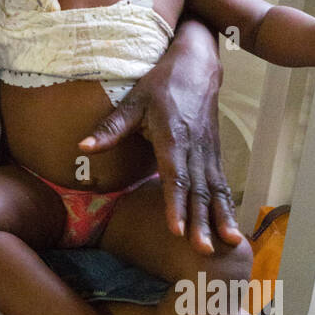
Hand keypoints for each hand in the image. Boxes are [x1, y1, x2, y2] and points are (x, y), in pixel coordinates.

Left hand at [78, 19, 242, 254]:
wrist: (196, 65)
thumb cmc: (161, 84)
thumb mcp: (133, 101)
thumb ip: (110, 127)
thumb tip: (83, 147)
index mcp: (173, 136)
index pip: (175, 176)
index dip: (175, 203)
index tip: (177, 229)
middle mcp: (195, 148)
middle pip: (198, 190)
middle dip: (200, 221)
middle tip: (202, 249)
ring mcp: (209, 151)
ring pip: (215, 190)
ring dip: (220, 218)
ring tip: (228, 244)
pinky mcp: (215, 154)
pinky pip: (221, 185)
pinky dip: (227, 207)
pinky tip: (231, 230)